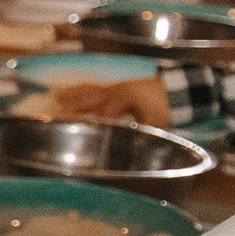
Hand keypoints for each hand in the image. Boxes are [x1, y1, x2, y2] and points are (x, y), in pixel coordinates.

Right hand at [51, 78, 168, 128]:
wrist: (177, 89)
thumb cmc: (166, 105)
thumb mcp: (156, 122)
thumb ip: (141, 134)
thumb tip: (130, 147)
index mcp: (124, 98)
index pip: (104, 113)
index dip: (95, 123)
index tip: (83, 133)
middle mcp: (115, 91)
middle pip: (89, 99)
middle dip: (73, 106)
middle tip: (57, 112)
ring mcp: (115, 88)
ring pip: (89, 91)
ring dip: (73, 95)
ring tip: (57, 96)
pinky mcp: (116, 88)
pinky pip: (94, 88)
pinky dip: (81, 90)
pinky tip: (73, 91)